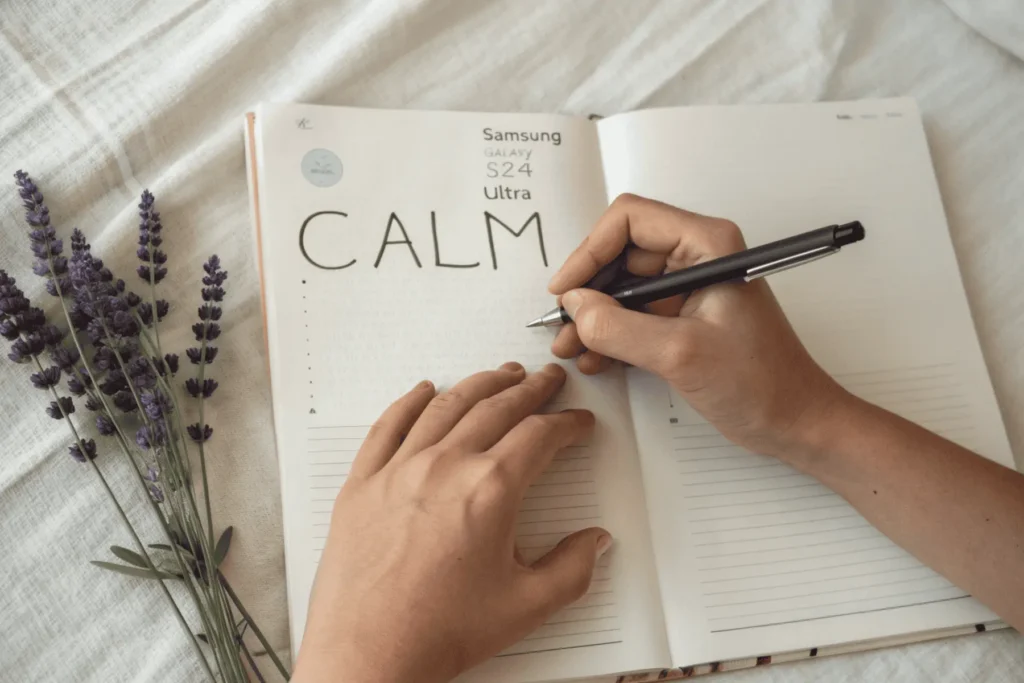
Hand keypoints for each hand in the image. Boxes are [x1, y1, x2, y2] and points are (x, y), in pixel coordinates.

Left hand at [293, 363, 610, 682]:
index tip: (578, 423)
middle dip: (530, 389)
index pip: (540, 436)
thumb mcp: (526, 607)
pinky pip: (388, 427)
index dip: (567, 425)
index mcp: (490, 490)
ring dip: (479, 384)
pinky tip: (423, 390)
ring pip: (445, 407)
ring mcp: (399, 470)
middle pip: (496, 408)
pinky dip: (408, 402)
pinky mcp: (363, 483)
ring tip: (500, 375)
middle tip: (547, 379)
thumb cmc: (437, 632)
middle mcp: (444, 467)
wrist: (368, 654)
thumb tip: (593, 542)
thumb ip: (572, 569)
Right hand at [548, 194, 845, 459]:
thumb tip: (574, 307)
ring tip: (571, 347)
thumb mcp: (680, 354)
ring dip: (593, 315)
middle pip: (620, 253)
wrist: (795, 422)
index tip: (567, 289)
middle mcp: (697, 257)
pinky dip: (610, 333)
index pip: (630, 221)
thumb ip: (619, 328)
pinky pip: (634, 313)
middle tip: (563, 324)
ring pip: (622, 286)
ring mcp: (689, 288)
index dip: (590, 251)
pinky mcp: (683, 317)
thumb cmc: (761, 383)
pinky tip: (596, 359)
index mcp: (708, 246)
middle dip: (587, 289)